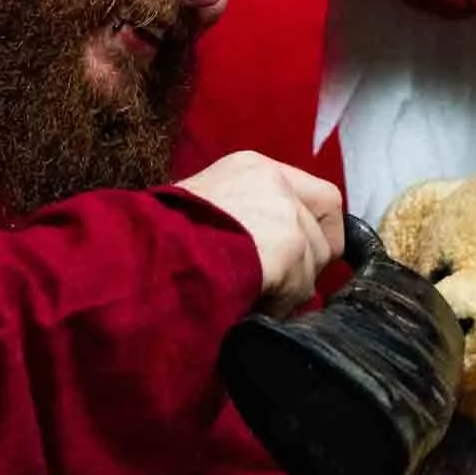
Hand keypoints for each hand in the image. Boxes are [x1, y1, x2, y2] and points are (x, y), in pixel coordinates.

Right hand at [175, 151, 342, 315]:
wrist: (152, 252)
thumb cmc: (161, 235)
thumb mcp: (201, 207)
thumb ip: (243, 217)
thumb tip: (265, 249)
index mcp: (254, 168)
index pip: (318, 195)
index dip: (319, 230)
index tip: (307, 255)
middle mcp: (277, 184)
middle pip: (323, 232)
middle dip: (309, 265)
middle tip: (280, 285)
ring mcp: (287, 215)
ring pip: (314, 264)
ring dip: (289, 290)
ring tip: (253, 298)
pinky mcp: (289, 248)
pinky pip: (299, 290)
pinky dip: (278, 305)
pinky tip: (251, 306)